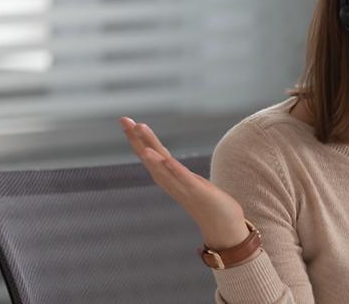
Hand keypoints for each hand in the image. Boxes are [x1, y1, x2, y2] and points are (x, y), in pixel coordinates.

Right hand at [119, 116, 249, 248]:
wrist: (224, 230)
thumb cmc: (210, 207)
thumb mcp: (192, 184)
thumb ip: (180, 176)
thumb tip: (170, 164)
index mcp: (172, 179)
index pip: (152, 155)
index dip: (139, 139)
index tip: (127, 121)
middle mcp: (173, 183)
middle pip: (151, 159)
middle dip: (137, 139)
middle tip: (124, 119)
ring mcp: (184, 188)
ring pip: (162, 167)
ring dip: (150, 152)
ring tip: (138, 133)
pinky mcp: (198, 192)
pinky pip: (183, 179)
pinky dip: (172, 168)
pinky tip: (163, 158)